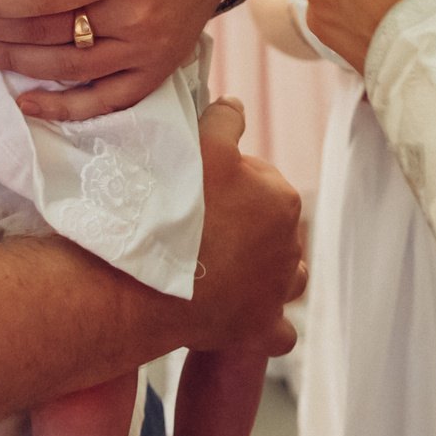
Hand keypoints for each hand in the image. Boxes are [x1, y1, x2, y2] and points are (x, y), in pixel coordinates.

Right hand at [185, 97, 303, 356]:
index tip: (200, 189)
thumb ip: (225, 120)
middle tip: (202, 227)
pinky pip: (279, 330)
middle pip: (272, 227)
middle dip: (247, 225)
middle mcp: (290, 246)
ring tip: (229, 267)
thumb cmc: (172, 210)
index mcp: (283, 200)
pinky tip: (244, 313)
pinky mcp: (261, 328)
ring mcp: (277, 292)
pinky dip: (266, 322)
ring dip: (267, 271)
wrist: (144, 282)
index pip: (262, 181)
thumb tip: (236, 105)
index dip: (230, 181)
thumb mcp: (201, 146)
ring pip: (287, 275)